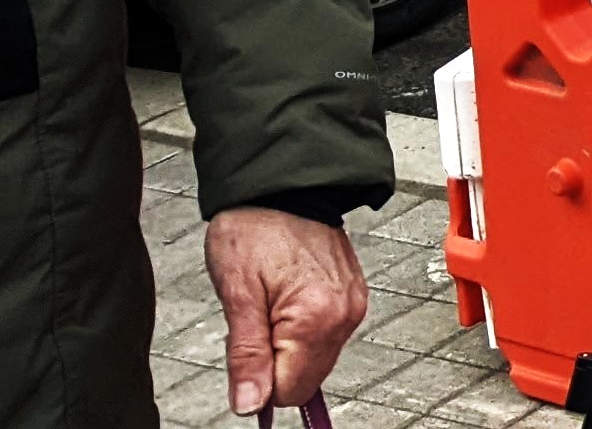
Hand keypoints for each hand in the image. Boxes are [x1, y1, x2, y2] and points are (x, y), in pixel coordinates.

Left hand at [203, 206, 368, 416]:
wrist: (283, 186)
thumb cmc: (255, 228)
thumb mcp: (237, 294)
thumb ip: (246, 356)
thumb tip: (250, 404)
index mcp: (317, 318)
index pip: (289, 391)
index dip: (258, 381)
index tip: (243, 355)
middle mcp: (345, 315)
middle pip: (306, 380)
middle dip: (274, 364)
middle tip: (254, 323)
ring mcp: (353, 306)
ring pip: (315, 361)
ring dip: (288, 347)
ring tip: (270, 306)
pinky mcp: (353, 297)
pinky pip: (326, 337)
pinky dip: (302, 331)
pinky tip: (287, 301)